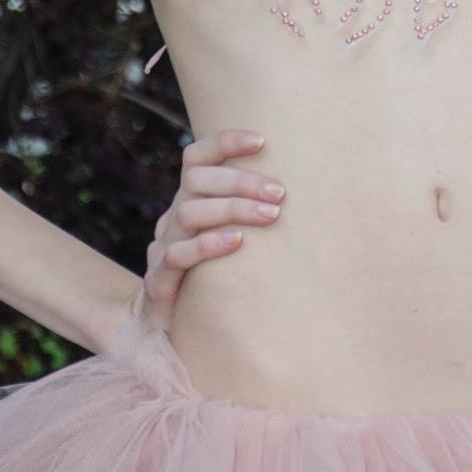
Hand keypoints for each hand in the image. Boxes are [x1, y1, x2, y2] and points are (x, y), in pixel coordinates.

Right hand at [131, 129, 284, 335]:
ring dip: (232, 209)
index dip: (224, 142)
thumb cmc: (215, 278)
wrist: (168, 330)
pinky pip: (177, 256)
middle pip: (195, 180)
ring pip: (188, 213)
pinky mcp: (159, 283)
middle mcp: (172, 219)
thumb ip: (253, 215)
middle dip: (240, 181)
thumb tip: (312, 189)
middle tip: (279, 192)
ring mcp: (162, 249)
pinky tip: (237, 242)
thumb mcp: (230, 239)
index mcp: (189, 202)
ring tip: (270, 215)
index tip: (261, 141)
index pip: (195, 158)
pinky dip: (208, 245)